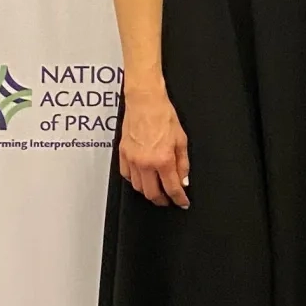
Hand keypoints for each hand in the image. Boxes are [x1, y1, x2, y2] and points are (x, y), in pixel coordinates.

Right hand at [119, 90, 189, 208]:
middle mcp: (145, 163)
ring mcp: (131, 160)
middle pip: (152, 194)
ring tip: (157, 189)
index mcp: (162, 160)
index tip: (182, 203)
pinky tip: (142, 178)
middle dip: (162, 200)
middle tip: (169, 199)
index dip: (179, 199)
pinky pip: (127, 176)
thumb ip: (182, 164)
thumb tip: (183, 181)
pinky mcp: (122, 155)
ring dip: (148, 191)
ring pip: (138, 187)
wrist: (145, 103)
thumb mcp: (181, 140)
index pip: (172, 188)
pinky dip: (135, 181)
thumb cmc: (164, 116)